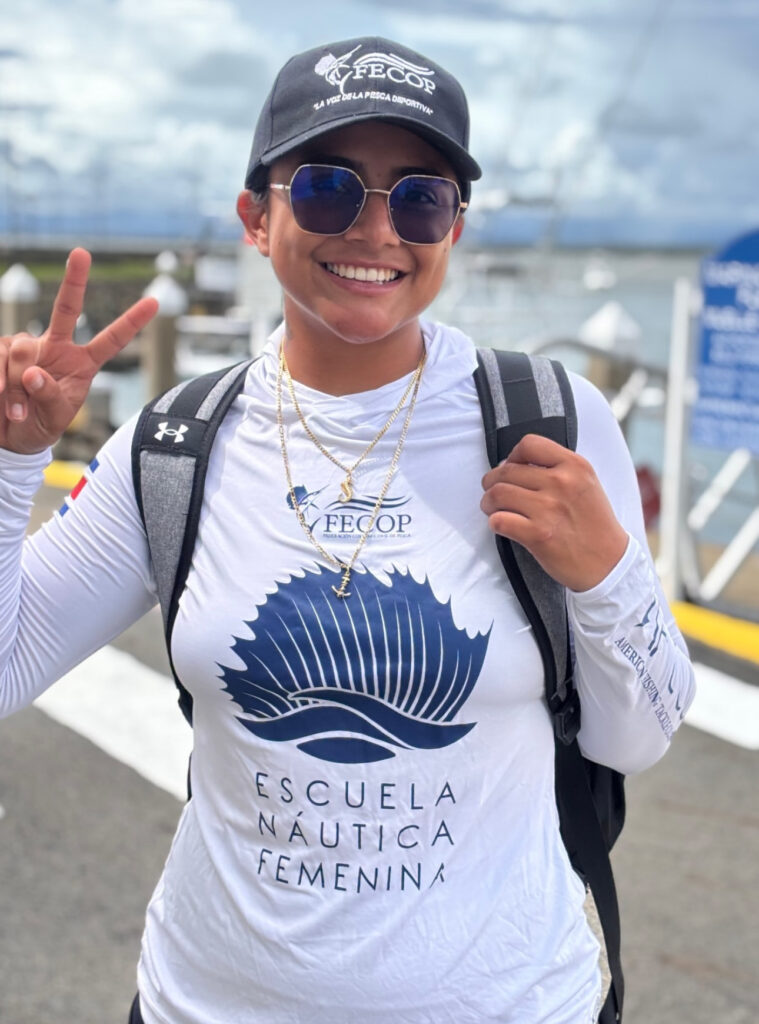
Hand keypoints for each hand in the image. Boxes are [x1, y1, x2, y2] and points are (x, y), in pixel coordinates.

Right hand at [0, 248, 157, 454]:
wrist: (10, 436)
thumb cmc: (40, 427)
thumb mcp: (54, 419)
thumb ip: (48, 396)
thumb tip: (32, 371)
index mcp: (82, 363)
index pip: (110, 340)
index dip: (131, 322)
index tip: (155, 302)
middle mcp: (56, 347)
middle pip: (67, 308)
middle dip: (75, 279)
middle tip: (82, 252)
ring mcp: (27, 347)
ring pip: (22, 348)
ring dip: (16, 384)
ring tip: (16, 411)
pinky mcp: (0, 351)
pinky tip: (0, 399)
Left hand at [480, 433, 628, 591]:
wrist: (609, 564)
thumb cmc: (594, 525)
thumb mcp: (586, 484)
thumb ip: (556, 469)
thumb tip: (513, 465)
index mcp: (575, 466)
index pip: (528, 444)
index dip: (512, 457)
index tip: (512, 469)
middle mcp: (562, 483)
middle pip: (506, 471)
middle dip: (492, 482)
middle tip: (493, 492)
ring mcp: (549, 509)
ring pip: (497, 494)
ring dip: (488, 502)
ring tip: (493, 508)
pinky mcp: (538, 535)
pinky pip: (499, 520)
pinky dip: (495, 522)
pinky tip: (503, 525)